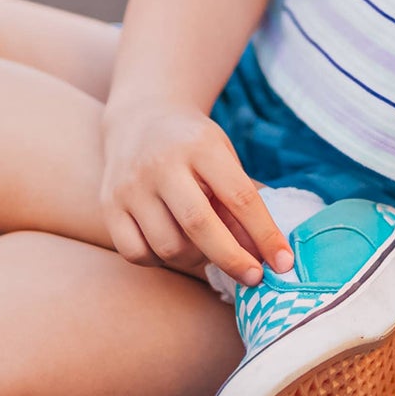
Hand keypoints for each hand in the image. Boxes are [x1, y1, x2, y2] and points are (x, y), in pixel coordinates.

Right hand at [97, 101, 293, 286]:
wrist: (140, 118)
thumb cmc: (193, 145)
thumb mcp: (223, 157)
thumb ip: (241, 200)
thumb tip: (267, 253)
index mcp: (201, 146)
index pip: (239, 197)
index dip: (265, 235)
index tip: (284, 263)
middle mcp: (162, 164)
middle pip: (199, 226)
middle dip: (233, 259)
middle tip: (255, 277)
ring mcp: (131, 186)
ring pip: (168, 247)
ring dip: (196, 260)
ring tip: (207, 248)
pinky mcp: (110, 206)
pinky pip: (138, 254)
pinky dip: (161, 261)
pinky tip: (173, 246)